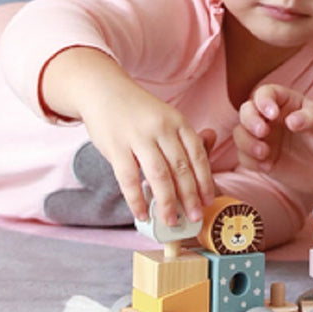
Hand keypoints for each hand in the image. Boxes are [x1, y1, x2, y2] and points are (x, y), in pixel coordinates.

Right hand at [40, 47, 215, 225]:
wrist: (103, 90)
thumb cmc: (139, 111)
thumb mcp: (167, 117)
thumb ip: (186, 137)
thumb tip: (209, 151)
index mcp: (178, 122)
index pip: (198, 155)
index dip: (205, 181)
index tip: (208, 200)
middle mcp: (161, 128)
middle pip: (181, 168)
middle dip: (190, 197)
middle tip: (195, 217)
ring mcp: (138, 137)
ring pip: (158, 176)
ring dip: (167, 202)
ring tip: (171, 221)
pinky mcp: (115, 147)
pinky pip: (128, 179)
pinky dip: (136, 200)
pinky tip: (142, 213)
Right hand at [234, 84, 312, 195]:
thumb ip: (311, 118)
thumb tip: (291, 120)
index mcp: (286, 102)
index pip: (266, 93)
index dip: (264, 101)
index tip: (273, 114)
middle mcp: (271, 119)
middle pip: (246, 111)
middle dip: (249, 121)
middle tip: (262, 132)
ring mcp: (265, 139)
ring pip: (241, 135)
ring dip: (247, 143)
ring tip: (265, 154)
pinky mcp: (262, 159)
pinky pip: (245, 158)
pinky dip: (251, 162)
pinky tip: (268, 167)